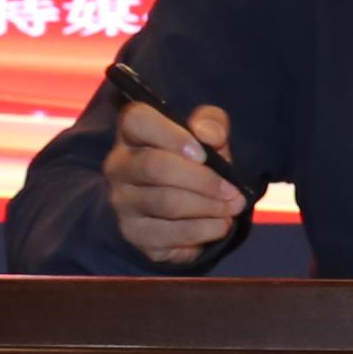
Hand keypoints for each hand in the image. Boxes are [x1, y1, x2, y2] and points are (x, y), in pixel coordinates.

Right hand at [106, 100, 247, 265]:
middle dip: (202, 180)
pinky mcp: (133, 233)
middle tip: (233, 191)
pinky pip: (170, 233)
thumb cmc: (195, 161)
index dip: (171, 135)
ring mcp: (122, 202)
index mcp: (133, 132)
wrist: (185, 208)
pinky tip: (220, 226)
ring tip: (233, 207)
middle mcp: (119, 166)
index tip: (203, 154)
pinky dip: (202, 231)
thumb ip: (212, 124)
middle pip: (155, 167)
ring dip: (208, 207)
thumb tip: (208, 135)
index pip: (137, 120)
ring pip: (166, 203)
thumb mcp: (208, 135)